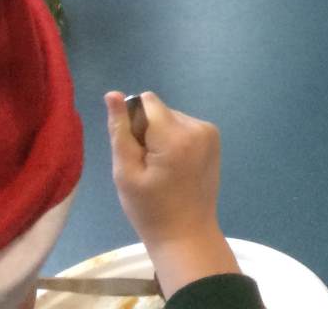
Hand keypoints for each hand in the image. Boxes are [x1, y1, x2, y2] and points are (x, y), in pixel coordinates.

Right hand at [105, 90, 238, 293]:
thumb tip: (113, 94)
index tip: (135, 153)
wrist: (186, 234)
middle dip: (147, 132)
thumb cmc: (150, 210)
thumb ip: (120, 131)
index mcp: (176, 135)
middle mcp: (198, 127)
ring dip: (161, 137)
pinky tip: (174, 168)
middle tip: (146, 168)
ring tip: (160, 171)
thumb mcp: (125, 173)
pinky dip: (174, 141)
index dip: (133, 125)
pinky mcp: (214, 139)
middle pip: (159, 111)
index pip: (146, 102)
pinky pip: (184, 127)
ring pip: (171, 118)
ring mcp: (210, 132)